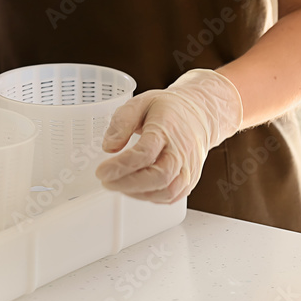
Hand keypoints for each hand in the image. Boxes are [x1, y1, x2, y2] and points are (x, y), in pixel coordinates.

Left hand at [95, 69, 242, 202]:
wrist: (199, 115)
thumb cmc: (168, 109)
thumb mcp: (140, 103)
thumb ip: (122, 122)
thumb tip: (109, 147)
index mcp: (167, 128)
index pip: (146, 152)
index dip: (121, 165)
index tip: (101, 171)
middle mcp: (181, 151)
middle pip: (159, 176)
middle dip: (128, 184)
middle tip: (106, 181)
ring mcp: (188, 168)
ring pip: (167, 191)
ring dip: (138, 193)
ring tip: (118, 184)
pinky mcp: (190, 180)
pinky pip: (171, 197)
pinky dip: (150, 197)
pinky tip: (135, 189)